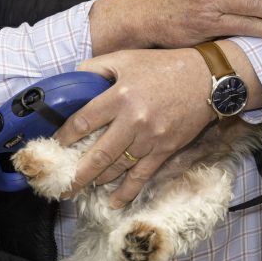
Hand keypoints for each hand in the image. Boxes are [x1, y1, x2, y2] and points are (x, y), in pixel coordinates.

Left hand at [53, 47, 215, 207]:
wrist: (207, 77)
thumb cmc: (165, 66)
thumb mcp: (128, 58)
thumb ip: (97, 67)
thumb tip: (73, 82)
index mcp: (120, 95)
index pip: (83, 122)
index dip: (65, 138)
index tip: (54, 147)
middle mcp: (133, 120)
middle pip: (97, 154)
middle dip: (76, 174)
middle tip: (60, 186)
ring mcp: (150, 138)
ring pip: (117, 167)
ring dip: (97, 180)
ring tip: (81, 187)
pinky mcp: (165, 149)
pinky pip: (142, 175)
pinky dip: (126, 191)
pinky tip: (114, 202)